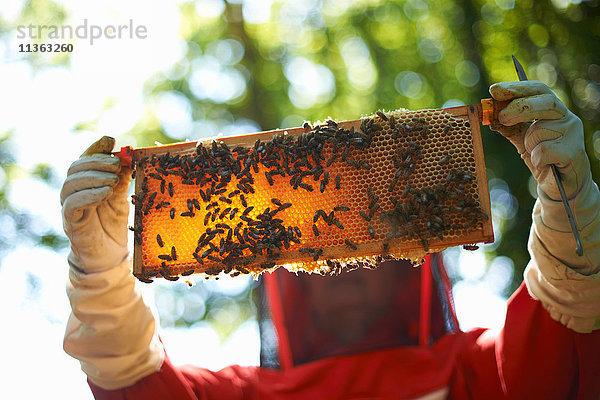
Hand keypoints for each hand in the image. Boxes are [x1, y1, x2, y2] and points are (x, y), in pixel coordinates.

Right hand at [61, 136, 130, 272]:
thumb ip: (121, 178)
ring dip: (93, 177)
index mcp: (84, 184)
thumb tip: (129, 157)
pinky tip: (105, 193)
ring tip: (113, 179)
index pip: (83, 160)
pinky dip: (89, 195)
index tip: (111, 141)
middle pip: (75, 169)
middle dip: (96, 162)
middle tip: (117, 163)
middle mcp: (73, 194)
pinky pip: (72, 204)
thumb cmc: (114, 226)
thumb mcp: (121, 197)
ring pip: (70, 184)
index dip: (94, 148)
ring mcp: (69, 208)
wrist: (110, 258)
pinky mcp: (71, 223)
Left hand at [489, 81, 590, 200]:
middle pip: (545, 102)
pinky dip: (537, 159)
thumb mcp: (521, 139)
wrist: (560, 185)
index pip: (538, 90)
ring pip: (540, 130)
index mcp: (553, 110)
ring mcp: (573, 133)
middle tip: (501, 116)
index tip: (494, 90)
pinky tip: (544, 164)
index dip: (516, 88)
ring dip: (529, 143)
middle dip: (519, 107)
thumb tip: (489, 117)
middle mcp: (567, 117)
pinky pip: (543, 151)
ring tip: (536, 153)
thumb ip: (508, 126)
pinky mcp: (574, 151)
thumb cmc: (542, 157)